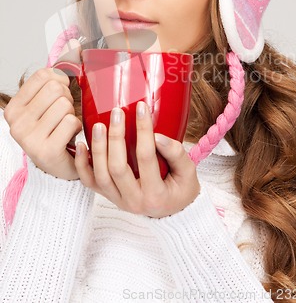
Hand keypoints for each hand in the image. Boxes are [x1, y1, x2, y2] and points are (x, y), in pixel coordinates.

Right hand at [4, 41, 82, 179]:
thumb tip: (75, 42)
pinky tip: (70, 137)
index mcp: (14, 107)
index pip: (44, 75)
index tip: (59, 95)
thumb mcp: (51, 100)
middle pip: (55, 89)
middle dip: (67, 98)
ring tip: (66, 126)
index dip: (60, 81)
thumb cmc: (55, 128)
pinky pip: (71, 122)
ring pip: (65, 105)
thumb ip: (62, 70)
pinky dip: (77, 128)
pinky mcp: (45, 150)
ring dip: (73, 114)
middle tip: (64, 113)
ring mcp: (28, 138)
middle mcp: (16, 122)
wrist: (59, 165)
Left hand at [75, 101, 199, 217]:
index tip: (141, 108)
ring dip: (98, 148)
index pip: (146, 158)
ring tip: (98, 125)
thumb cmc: (181, 189)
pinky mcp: (108, 197)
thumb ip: (176, 153)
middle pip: (117, 167)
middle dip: (115, 137)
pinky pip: (90, 182)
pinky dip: (82, 164)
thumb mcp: (188, 173)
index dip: (143, 131)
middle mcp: (134, 200)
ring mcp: (118, 200)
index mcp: (156, 194)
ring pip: (100, 175)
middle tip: (117, 113)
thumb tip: (157, 136)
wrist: (172, 213)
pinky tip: (81, 145)